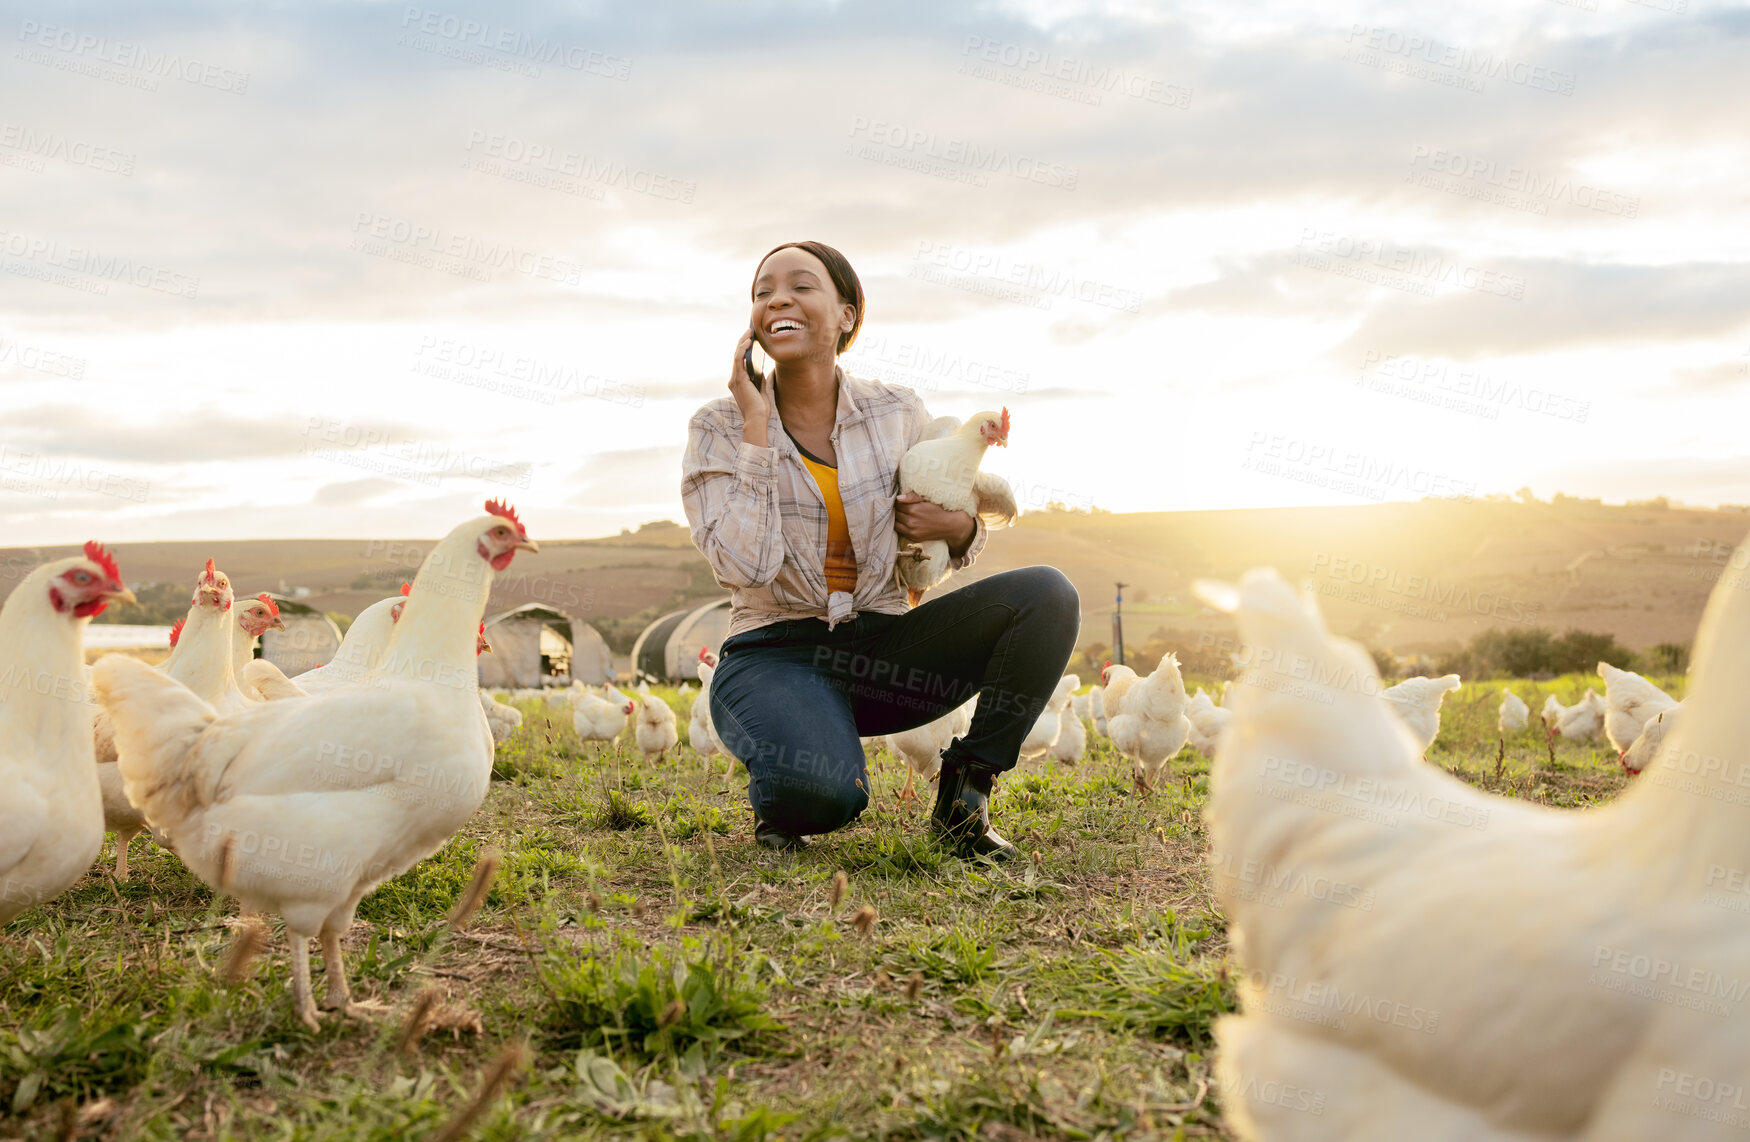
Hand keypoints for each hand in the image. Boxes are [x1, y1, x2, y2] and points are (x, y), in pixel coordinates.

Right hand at [730, 327, 769, 446]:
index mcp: (739, 382)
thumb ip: (759, 379)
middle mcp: (734, 379)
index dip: (744, 349)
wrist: (757, 418)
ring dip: (743, 342)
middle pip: (737, 356)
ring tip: (750, 332)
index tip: (751, 339)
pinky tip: (749, 341)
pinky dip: (742, 349)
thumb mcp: (761, 389)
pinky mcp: (738, 378)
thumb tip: (760, 368)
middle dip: (743, 342)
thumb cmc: (760, 408)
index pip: (740, 361)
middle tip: (750, 331)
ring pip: (737, 355)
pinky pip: (739, 359)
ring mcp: (735, 379)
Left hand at [895, 494, 975, 552]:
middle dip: (896, 510)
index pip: (898, 504)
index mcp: (914, 510)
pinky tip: (904, 522)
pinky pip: (901, 532)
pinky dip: (900, 526)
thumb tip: (898, 498)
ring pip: (895, 524)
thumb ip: (912, 497)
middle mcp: (911, 521)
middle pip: (895, 514)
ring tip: (900, 515)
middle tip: (899, 507)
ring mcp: (912, 531)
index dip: (898, 502)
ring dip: (896, 519)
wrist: (950, 525)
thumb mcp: (927, 499)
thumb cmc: (939, 509)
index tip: (900, 501)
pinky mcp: (914, 538)